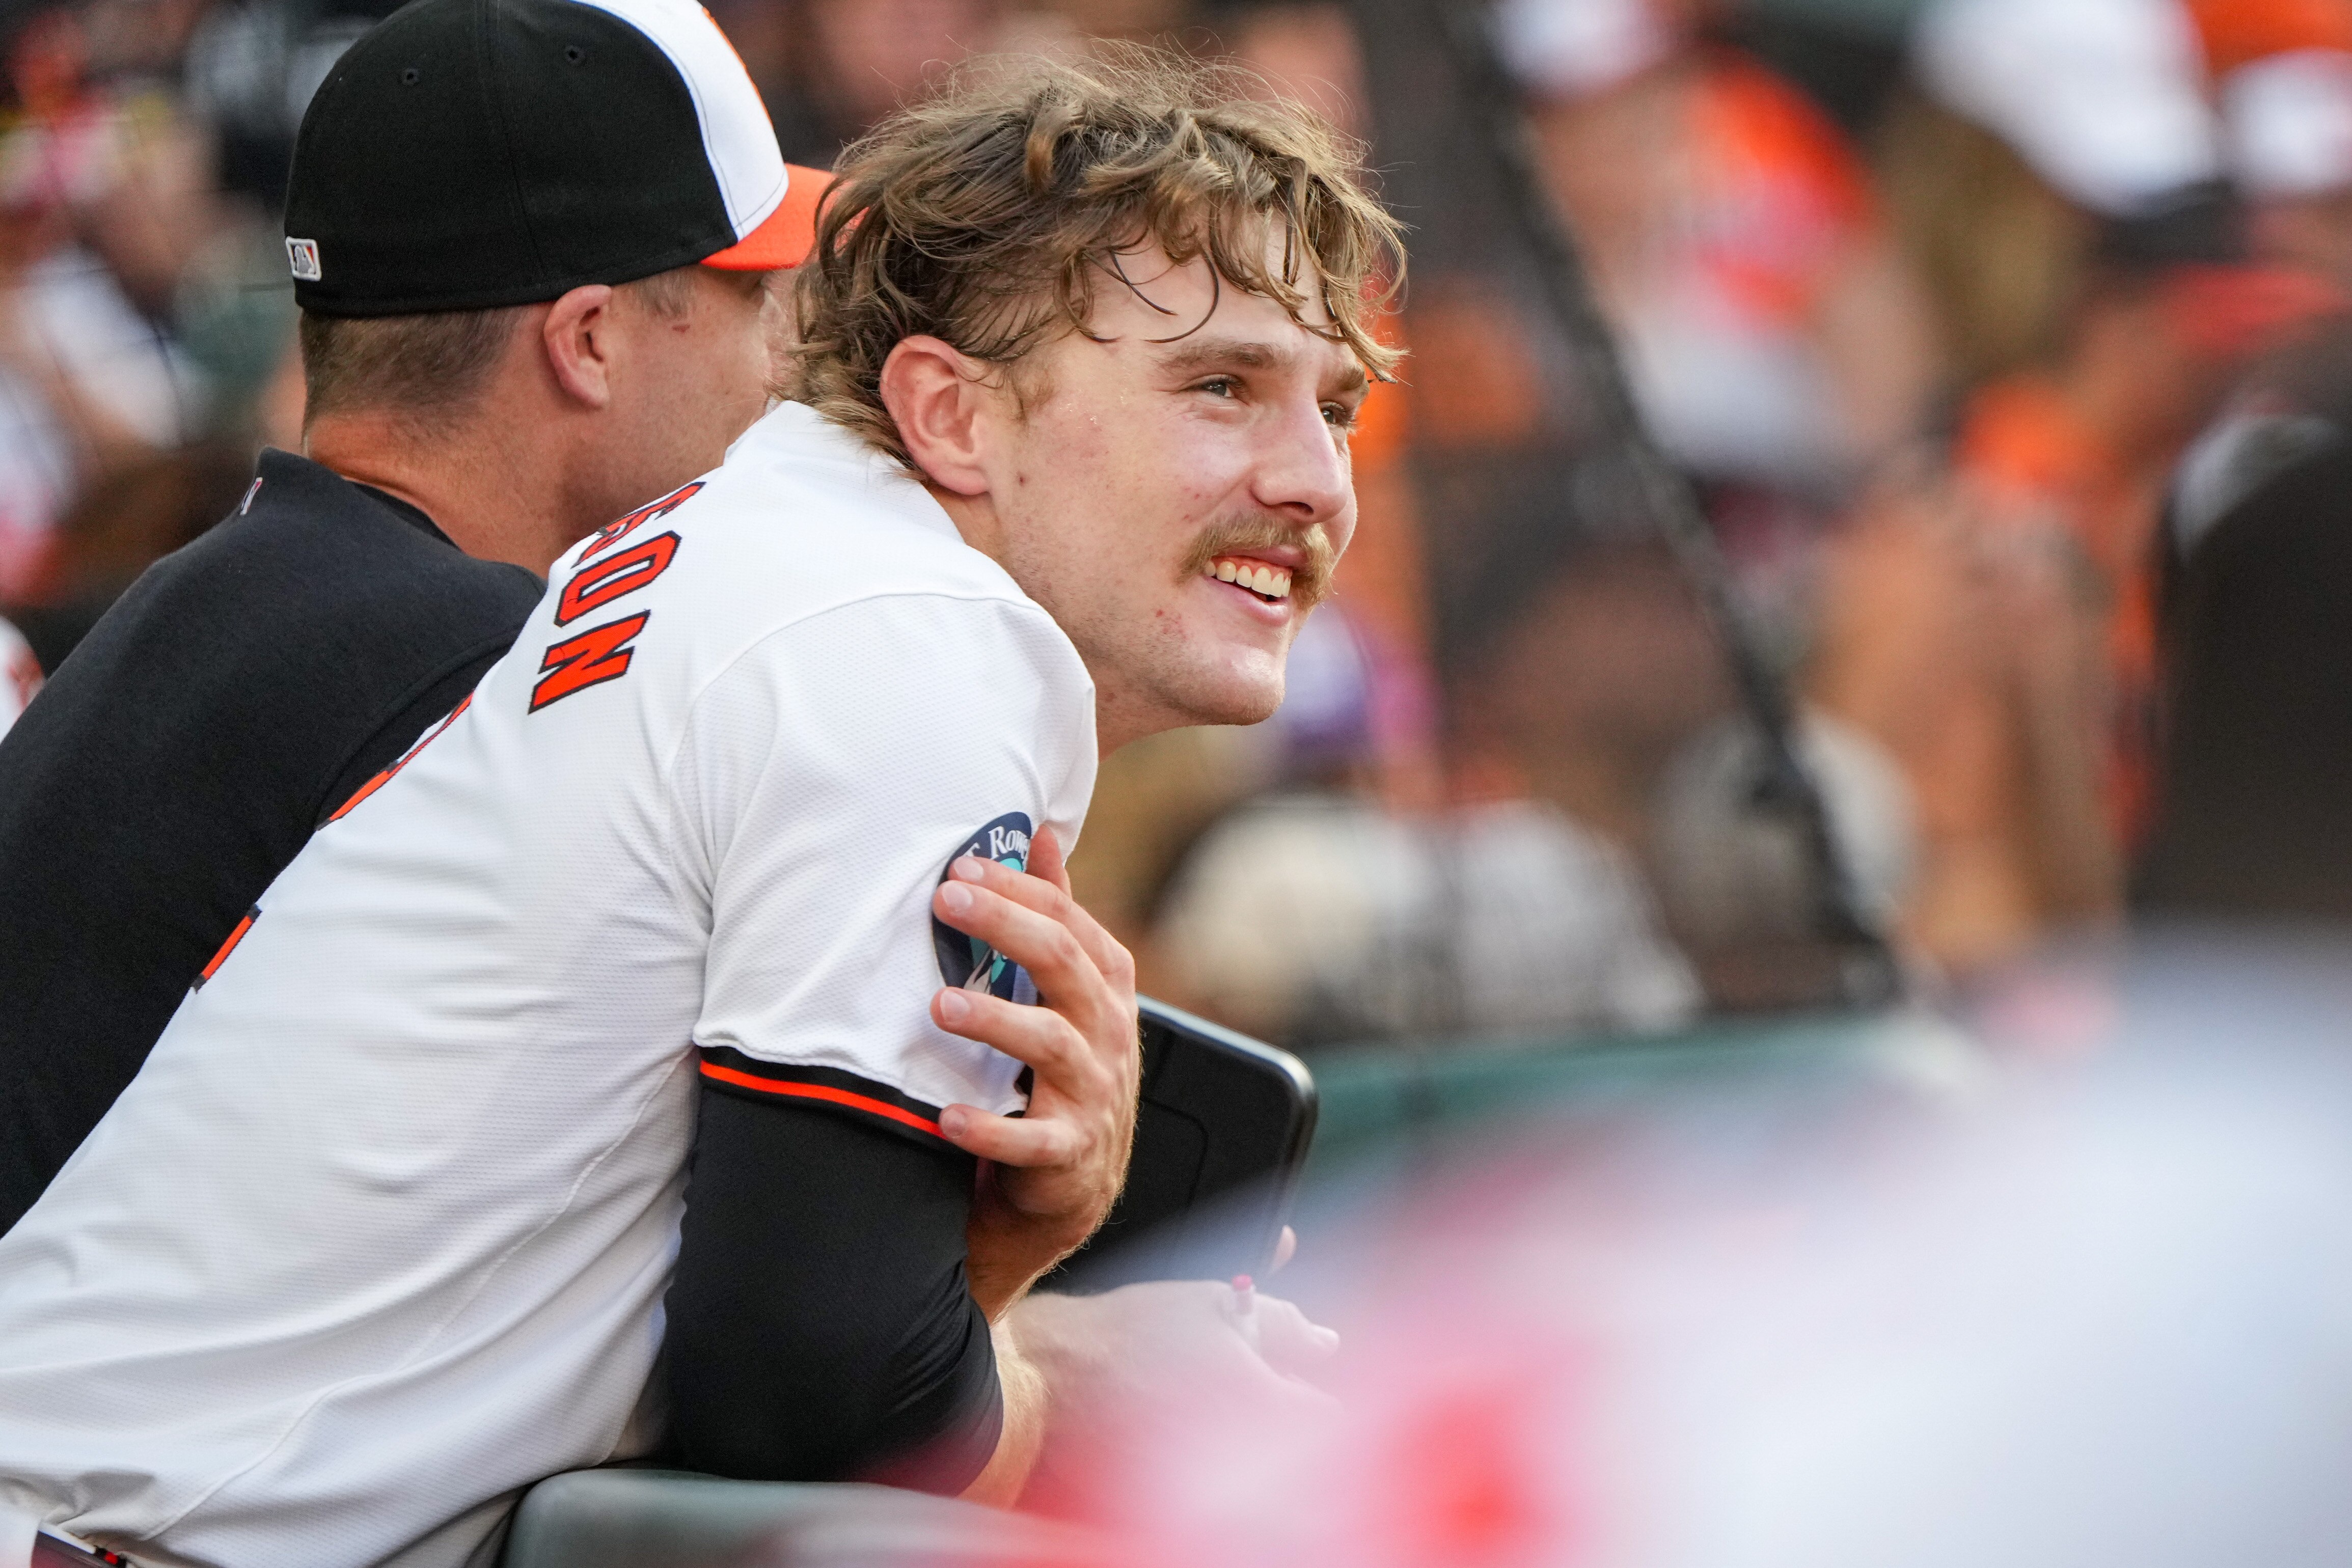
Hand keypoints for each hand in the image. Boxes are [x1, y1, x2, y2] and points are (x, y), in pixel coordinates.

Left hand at [929, 825, 1140, 1315]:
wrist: (1071, 1183)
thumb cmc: (1057, 1073)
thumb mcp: (1065, 990)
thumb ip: (1056, 915)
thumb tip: (1041, 835)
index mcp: (1104, 987)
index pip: (1067, 920)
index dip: (1018, 889)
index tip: (961, 867)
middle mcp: (1107, 1032)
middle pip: (1063, 963)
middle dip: (1005, 926)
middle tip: (948, 901)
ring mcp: (1094, 1092)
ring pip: (1051, 1043)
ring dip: (994, 1019)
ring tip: (941, 1002)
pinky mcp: (1069, 1152)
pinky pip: (1030, 1140)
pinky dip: (988, 1130)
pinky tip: (946, 1116)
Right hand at [1007, 1281, 1340, 1516]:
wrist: (1040, 1384)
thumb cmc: (1124, 1339)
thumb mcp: (1216, 1306)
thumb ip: (1284, 1325)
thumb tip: (1326, 1344)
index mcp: (1270, 1411)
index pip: (1330, 1416)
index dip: (1309, 1391)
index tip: (1289, 1377)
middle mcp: (1250, 1465)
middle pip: (1299, 1451)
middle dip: (1285, 1423)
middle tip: (1238, 1389)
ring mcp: (1213, 1495)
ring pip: (1261, 1475)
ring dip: (1249, 1449)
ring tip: (1199, 1411)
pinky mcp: (1172, 1510)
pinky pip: (1216, 1495)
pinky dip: (1209, 1473)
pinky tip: (1179, 1440)